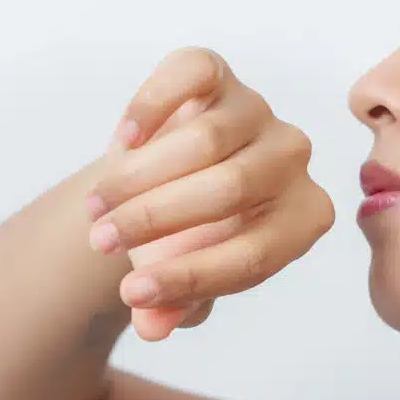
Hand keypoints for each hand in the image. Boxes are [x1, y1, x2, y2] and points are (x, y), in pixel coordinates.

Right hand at [86, 47, 335, 340]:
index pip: (253, 255)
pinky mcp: (217, 73)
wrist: (162, 180)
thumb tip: (152, 327)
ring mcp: (257, 110)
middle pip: (229, 189)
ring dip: (138, 178)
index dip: (188, 278)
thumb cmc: (182, 238)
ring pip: (205, 140)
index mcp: (303, 217)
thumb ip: (172, 306)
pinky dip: (153, 107)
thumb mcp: (178, 278)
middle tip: (100, 242)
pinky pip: (189, 77)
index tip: (130, 294)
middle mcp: (292, 158)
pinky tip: (123, 141)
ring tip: (97, 208)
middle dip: (155, 220)